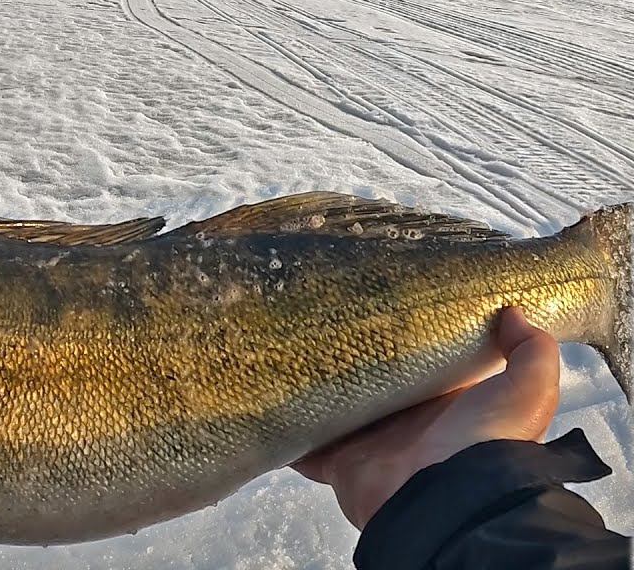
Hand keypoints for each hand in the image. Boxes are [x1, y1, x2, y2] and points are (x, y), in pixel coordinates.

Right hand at [293, 307, 559, 527]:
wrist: (447, 499)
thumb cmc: (485, 439)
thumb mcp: (526, 389)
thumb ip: (529, 350)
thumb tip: (512, 310)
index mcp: (441, 403)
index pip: (418, 362)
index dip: (403, 335)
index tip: (382, 298)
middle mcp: (402, 421)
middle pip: (367, 382)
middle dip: (347, 357)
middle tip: (321, 314)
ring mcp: (366, 442)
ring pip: (331, 408)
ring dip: (311, 387)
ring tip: (285, 345)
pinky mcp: (337, 460)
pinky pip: (303, 442)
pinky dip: (286, 427)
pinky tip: (268, 393)